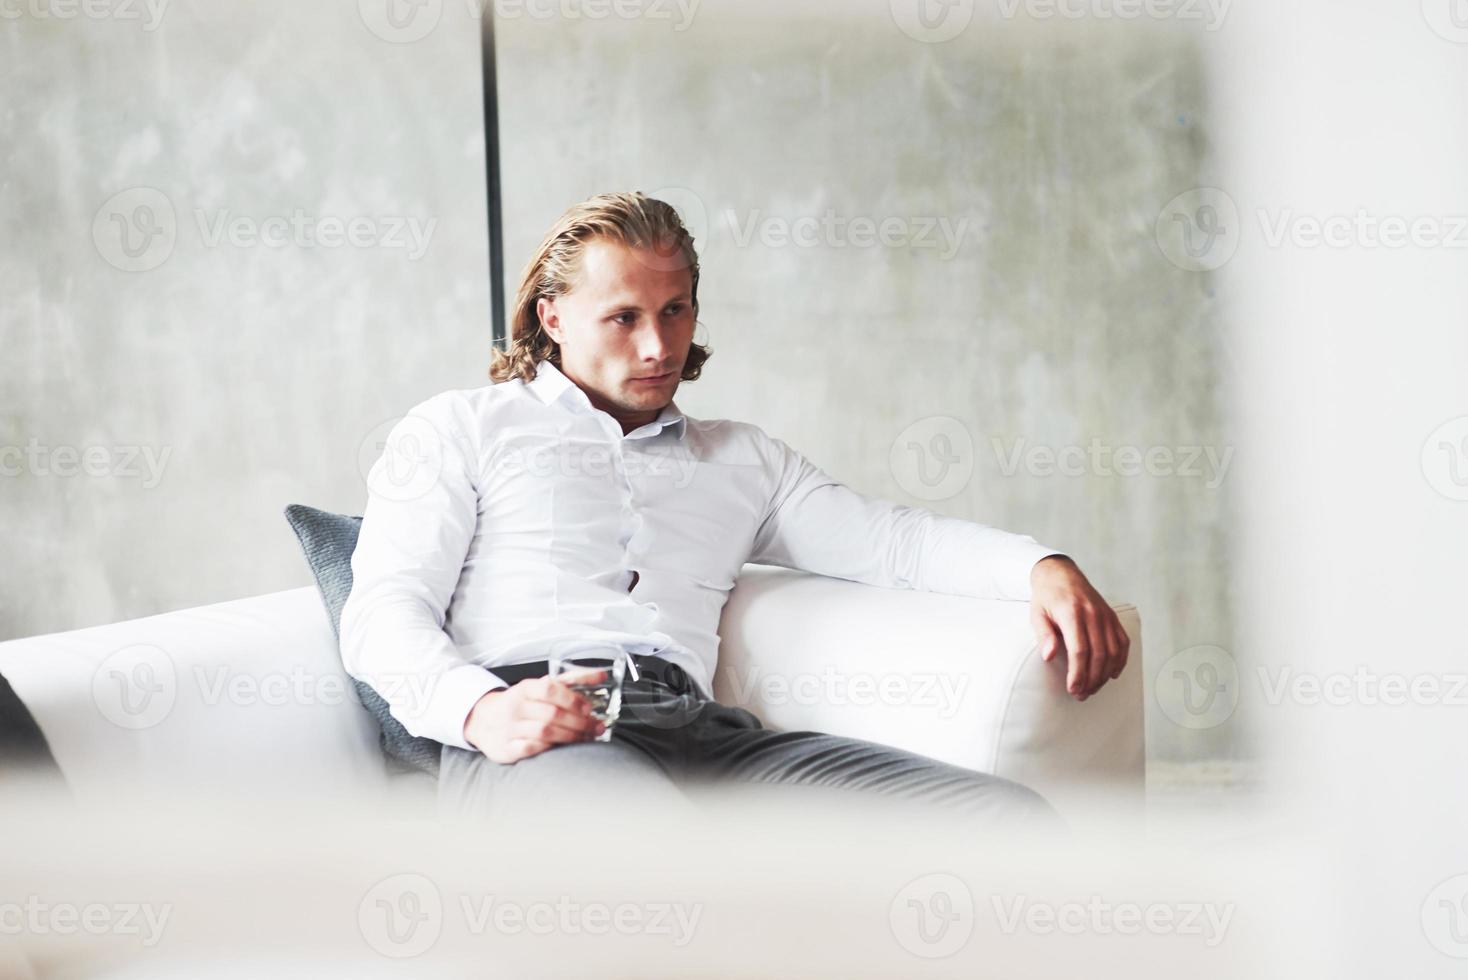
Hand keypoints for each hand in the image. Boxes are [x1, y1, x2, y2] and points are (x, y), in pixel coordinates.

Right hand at [463, 675, 605, 763]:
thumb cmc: (519, 703)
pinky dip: (550, 748)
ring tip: (586, 737)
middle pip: (552, 714)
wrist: (482, 720)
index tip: (589, 707)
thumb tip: (602, 675)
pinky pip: (531, 748)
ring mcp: (509, 728)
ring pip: (544, 732)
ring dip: (571, 736)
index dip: (571, 698)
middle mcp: (515, 706)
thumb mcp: (537, 686)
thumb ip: (568, 681)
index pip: (548, 688)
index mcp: (524, 688)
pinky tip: (562, 747)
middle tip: (597, 726)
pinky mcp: (506, 748)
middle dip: (580, 722)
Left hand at [1029, 556, 1129, 700]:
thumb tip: (1049, 656)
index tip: (1073, 689)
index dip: (1078, 673)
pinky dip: (1120, 660)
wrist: (1060, 573)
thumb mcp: (1037, 614)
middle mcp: (1093, 614)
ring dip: (1104, 674)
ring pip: (1113, 651)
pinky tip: (1111, 674)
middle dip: (1091, 679)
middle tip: (1081, 695)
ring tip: (1093, 688)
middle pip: (1098, 654)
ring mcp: (1105, 615)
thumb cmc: (1046, 596)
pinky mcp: (1112, 617)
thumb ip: (1044, 635)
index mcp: (1072, 613)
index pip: (1080, 650)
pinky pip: (1122, 642)